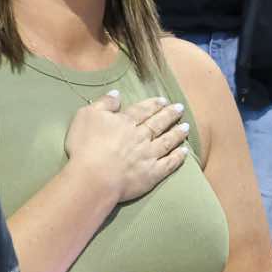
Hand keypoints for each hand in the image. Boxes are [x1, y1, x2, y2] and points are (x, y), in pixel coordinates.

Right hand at [63, 89, 189, 203]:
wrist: (93, 177)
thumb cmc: (85, 146)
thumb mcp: (86, 116)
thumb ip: (104, 103)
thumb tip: (117, 94)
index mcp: (125, 122)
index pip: (142, 110)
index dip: (153, 104)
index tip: (163, 100)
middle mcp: (140, 136)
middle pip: (158, 123)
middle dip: (170, 114)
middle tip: (180, 108)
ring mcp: (148, 155)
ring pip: (167, 141)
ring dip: (177, 133)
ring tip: (186, 127)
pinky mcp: (151, 174)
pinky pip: (169, 163)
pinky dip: (178, 157)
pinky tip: (185, 152)